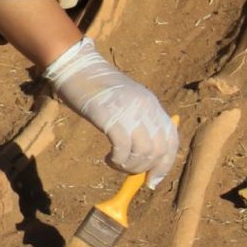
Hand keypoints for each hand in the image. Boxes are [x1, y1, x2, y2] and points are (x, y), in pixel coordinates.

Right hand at [43, 38, 179, 186]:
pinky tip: (108, 158)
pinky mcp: (112, 117)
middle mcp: (146, 108)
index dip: (165, 164)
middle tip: (128, 172)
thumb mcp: (122, 101)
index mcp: (151, 104)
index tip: (153, 180)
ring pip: (144, 153)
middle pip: (160, 150)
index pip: (171, 140)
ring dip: (130, 166)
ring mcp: (130, 112)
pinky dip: (118, 160)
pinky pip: (124, 149)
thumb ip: (134, 120)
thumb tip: (140, 153)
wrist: (75, 66)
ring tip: (115, 163)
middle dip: (147, 169)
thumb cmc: (93, 86)